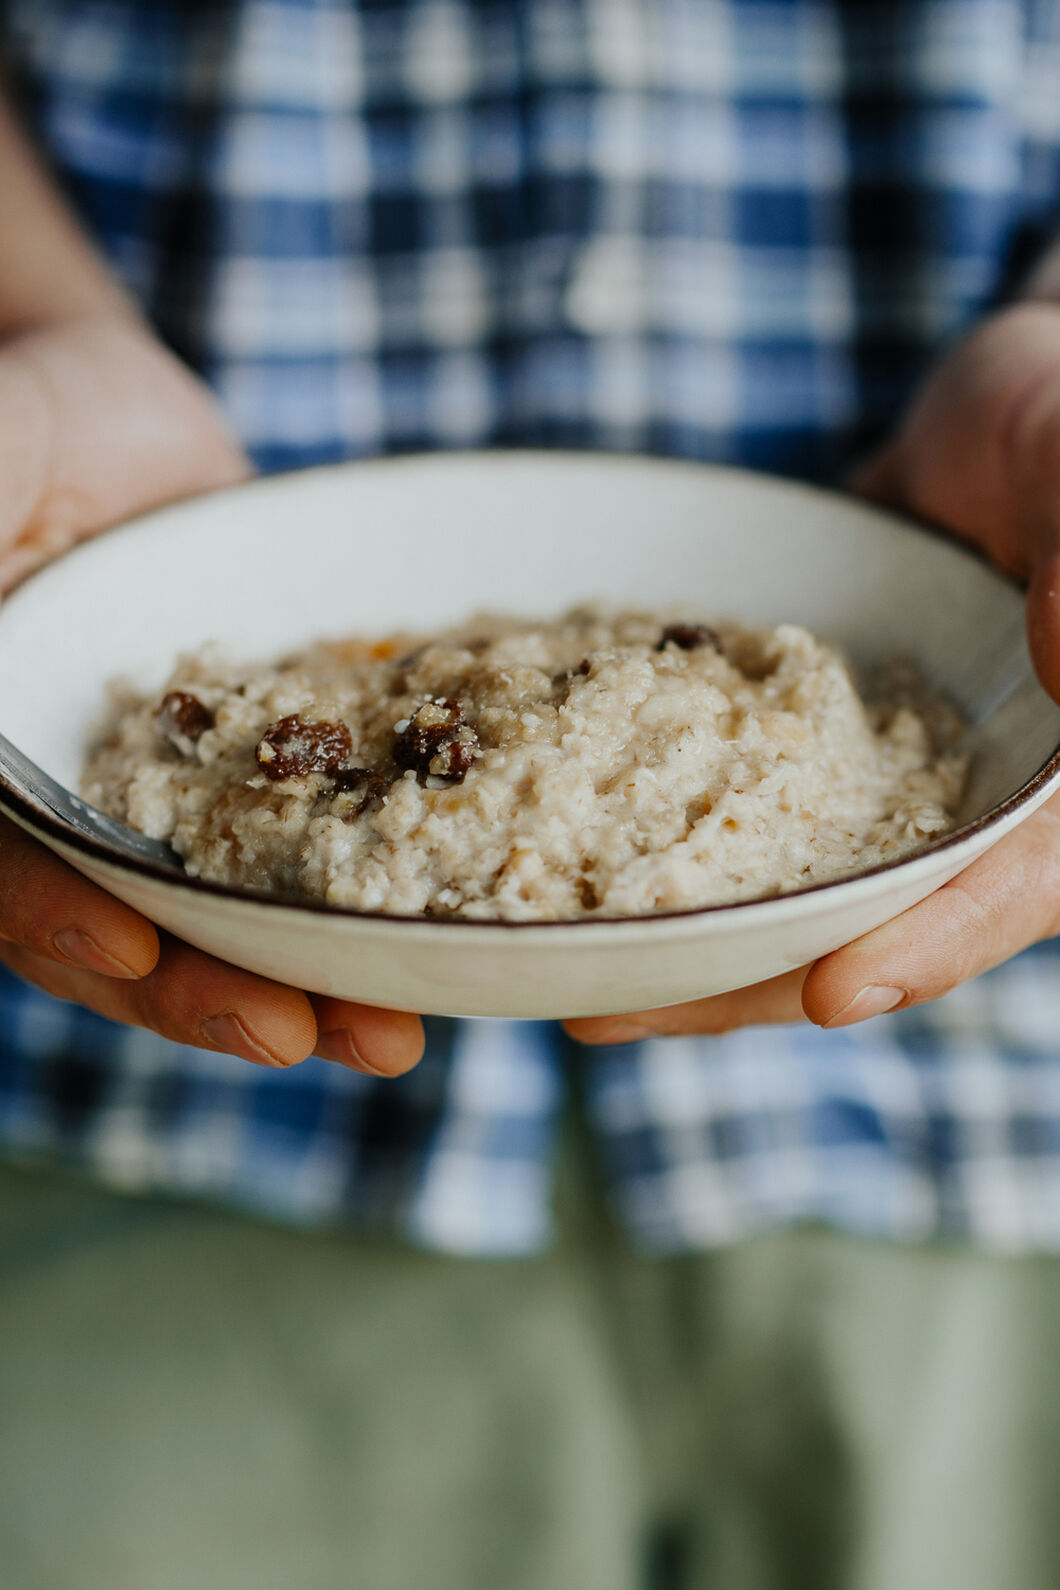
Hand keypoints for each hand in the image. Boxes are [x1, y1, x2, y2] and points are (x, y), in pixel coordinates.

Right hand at [0, 314, 423, 1075]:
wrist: (111, 409)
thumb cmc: (20, 420)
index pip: (6, 862)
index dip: (54, 915)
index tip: (129, 948)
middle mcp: (75, 808)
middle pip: (124, 928)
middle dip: (205, 989)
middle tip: (295, 1035)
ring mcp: (176, 801)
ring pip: (230, 914)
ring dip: (305, 977)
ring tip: (395, 1035)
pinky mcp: (268, 771)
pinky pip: (318, 842)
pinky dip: (376, 892)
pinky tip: (450, 931)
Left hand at [568, 303, 1059, 1046]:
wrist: (1006, 405)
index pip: (1018, 882)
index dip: (934, 941)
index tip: (835, 992)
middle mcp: (977, 806)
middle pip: (877, 922)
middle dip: (755, 979)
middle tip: (618, 1010)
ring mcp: (891, 786)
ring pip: (799, 890)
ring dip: (692, 940)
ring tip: (569, 980)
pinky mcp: (813, 748)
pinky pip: (745, 807)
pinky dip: (668, 842)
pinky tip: (572, 864)